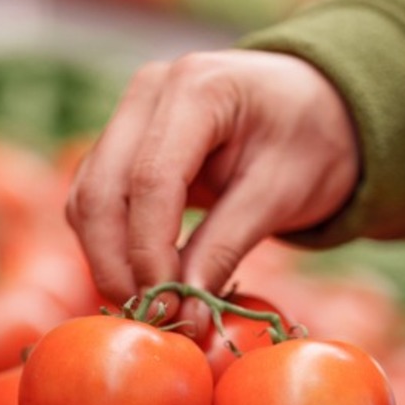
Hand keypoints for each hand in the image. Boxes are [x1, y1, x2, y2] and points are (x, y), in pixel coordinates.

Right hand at [66, 50, 359, 312]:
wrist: (316, 107)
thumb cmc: (310, 141)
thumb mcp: (281, 194)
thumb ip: (226, 248)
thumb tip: (184, 313)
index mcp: (197, 87)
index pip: (151, 179)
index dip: (150, 251)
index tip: (166, 307)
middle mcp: (149, 91)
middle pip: (102, 188)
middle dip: (117, 262)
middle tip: (151, 317)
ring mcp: (129, 114)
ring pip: (88, 197)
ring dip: (107, 259)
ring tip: (148, 305)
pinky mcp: (121, 143)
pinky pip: (96, 200)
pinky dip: (110, 245)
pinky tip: (142, 280)